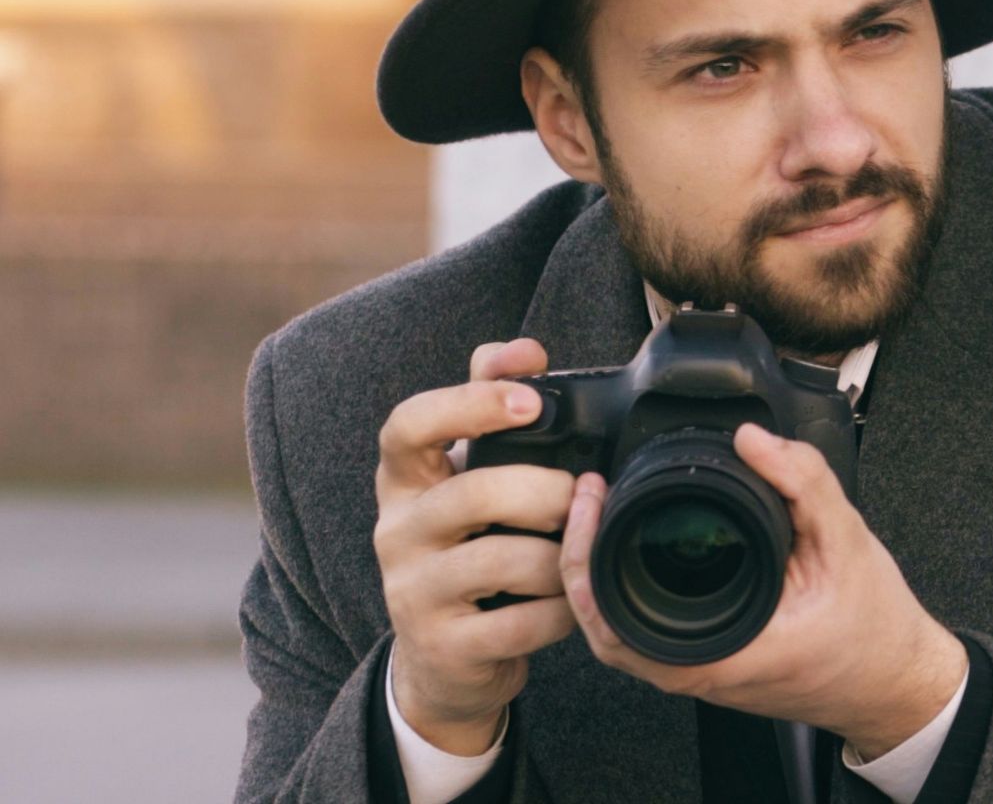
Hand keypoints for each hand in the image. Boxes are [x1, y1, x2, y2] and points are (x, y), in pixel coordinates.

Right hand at [373, 338, 578, 754]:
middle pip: (474, 494)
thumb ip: (488, 404)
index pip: (408, 426)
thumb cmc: (470, 545)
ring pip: (501, 562)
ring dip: (560, 557)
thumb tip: (525, 350)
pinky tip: (570, 604)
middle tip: (582, 496)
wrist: (445, 657)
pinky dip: (559, 612)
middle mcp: (395, 531)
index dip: (469, 404)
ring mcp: (411, 592)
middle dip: (545, 492)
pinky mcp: (441, 645)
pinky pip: (518, 623)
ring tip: (580, 554)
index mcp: (404, 479)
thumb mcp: (469, 476)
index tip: (532, 400)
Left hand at [559, 423, 967, 758]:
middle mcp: (695, 672)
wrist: (894, 679)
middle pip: (599, 625)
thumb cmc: (873, 628)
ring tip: (600, 511)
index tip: (591, 497)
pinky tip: (631, 546)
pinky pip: (645, 632)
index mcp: (717, 653)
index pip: (611, 617)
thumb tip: (754, 437)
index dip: (584, 552)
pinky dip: (626, 590)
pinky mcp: (706, 664)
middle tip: (587, 494)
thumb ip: (802, 482)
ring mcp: (697, 674)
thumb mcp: (845, 541)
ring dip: (597, 574)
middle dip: (578, 555)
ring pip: (618, 632)